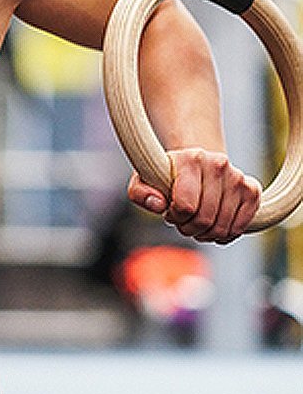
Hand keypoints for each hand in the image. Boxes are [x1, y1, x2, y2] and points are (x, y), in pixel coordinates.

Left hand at [128, 147, 261, 243]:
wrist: (197, 165)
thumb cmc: (167, 177)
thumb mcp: (144, 181)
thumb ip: (140, 193)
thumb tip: (158, 204)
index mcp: (190, 159)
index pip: (185, 205)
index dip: (175, 217)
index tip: (170, 211)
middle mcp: (218, 164)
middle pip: (204, 218)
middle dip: (189, 228)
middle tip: (183, 221)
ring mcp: (238, 178)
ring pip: (223, 227)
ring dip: (206, 234)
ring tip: (196, 223)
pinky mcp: (252, 191)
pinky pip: (240, 227)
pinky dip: (225, 235)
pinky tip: (213, 226)